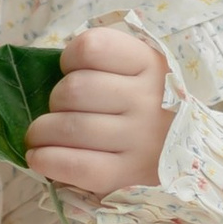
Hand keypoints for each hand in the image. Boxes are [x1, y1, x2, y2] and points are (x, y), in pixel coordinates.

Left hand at [26, 24, 175, 200]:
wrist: (183, 157)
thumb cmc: (144, 109)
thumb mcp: (138, 72)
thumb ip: (103, 62)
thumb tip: (46, 72)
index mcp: (150, 65)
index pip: (92, 48)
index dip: (70, 57)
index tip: (72, 70)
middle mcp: (148, 100)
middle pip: (75, 89)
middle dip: (56, 99)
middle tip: (61, 110)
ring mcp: (140, 141)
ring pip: (70, 126)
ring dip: (42, 131)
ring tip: (41, 136)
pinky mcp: (126, 176)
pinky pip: (77, 166)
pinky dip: (48, 160)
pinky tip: (39, 157)